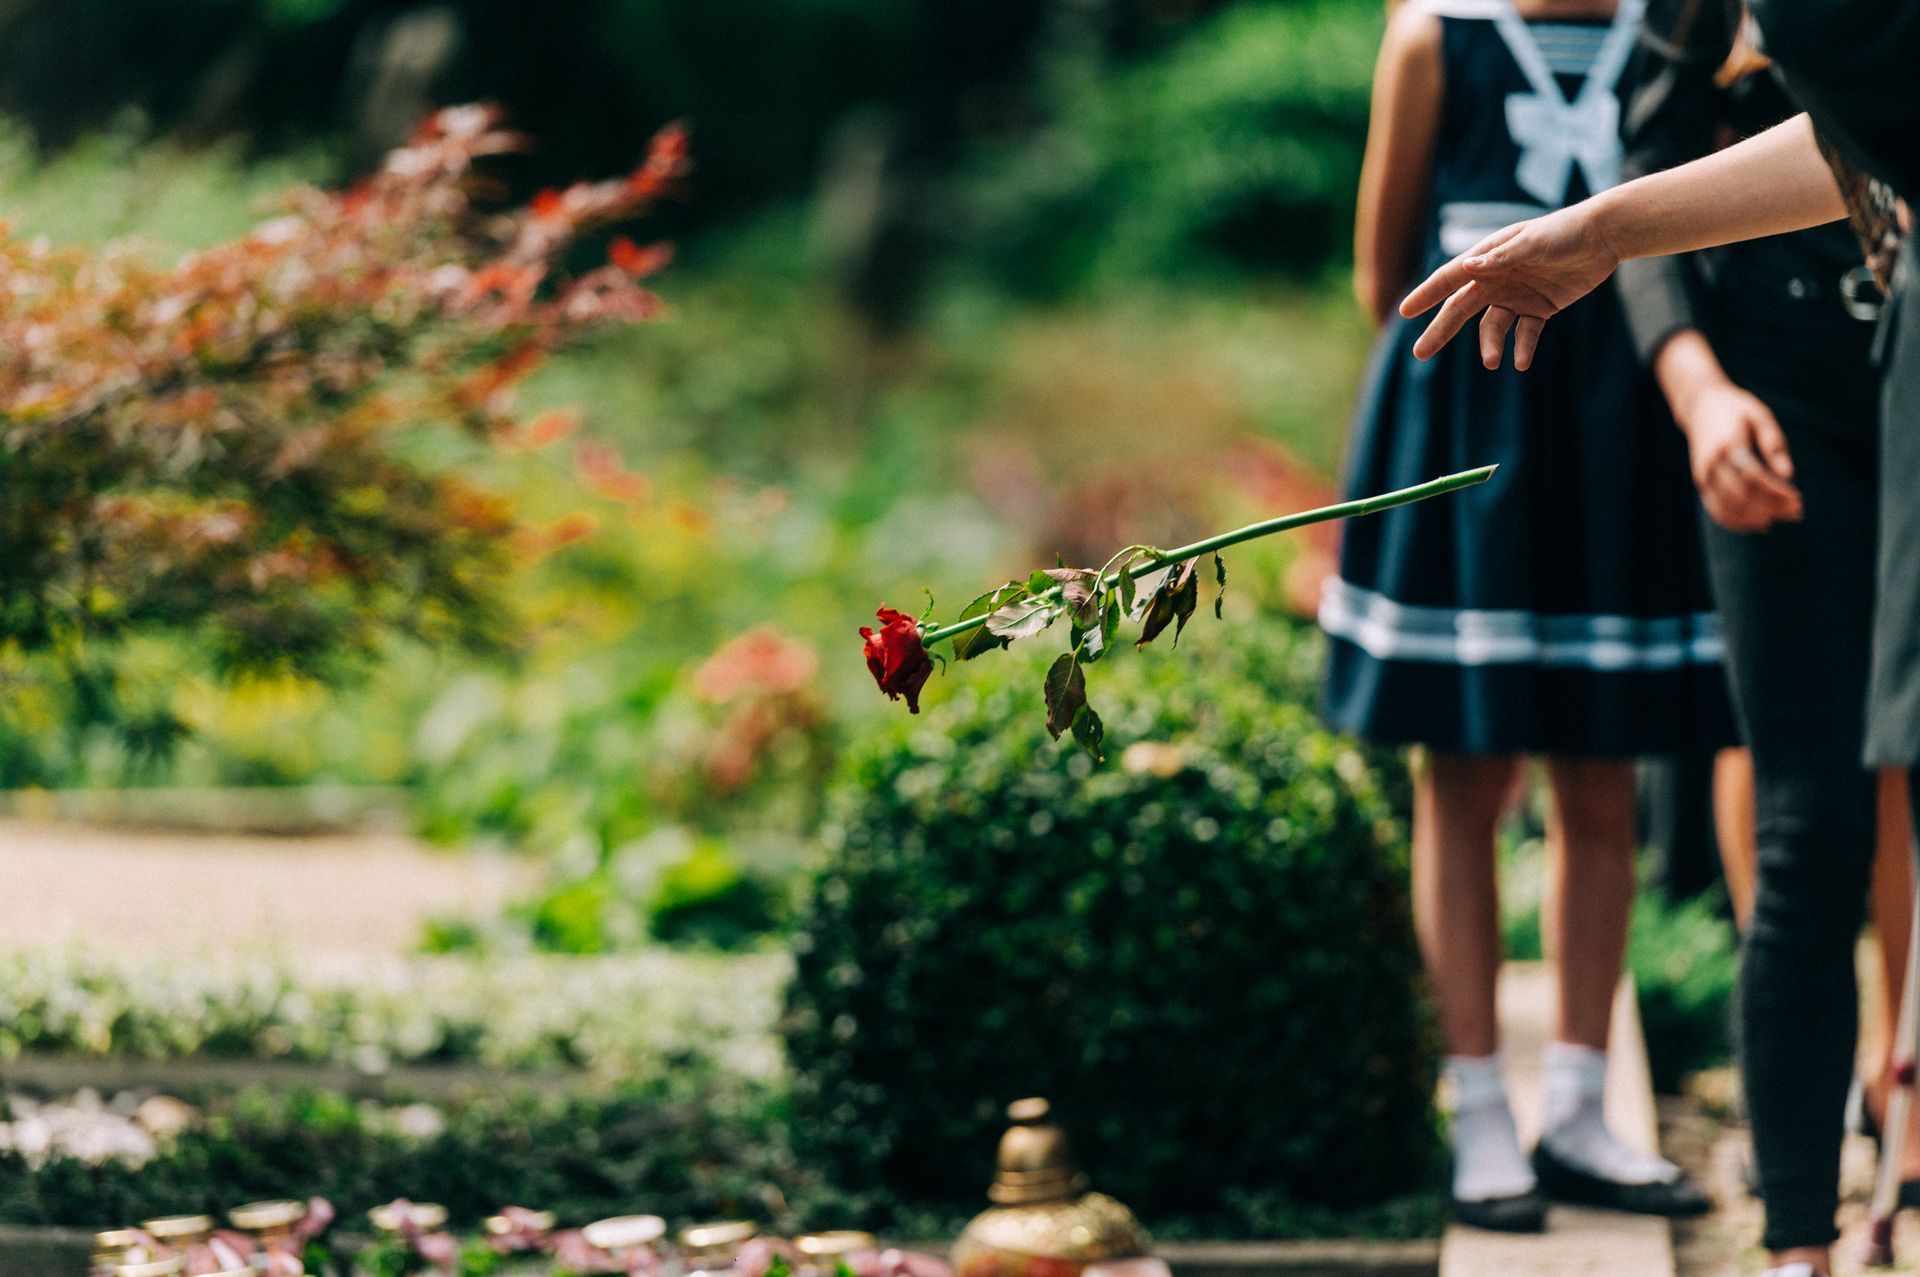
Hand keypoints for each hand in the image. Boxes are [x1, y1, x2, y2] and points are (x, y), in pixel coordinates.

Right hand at [1398, 203, 1622, 368]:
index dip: (1427, 294)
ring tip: (1493, 362)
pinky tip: (1521, 363)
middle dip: (1441, 330)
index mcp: (1489, 258)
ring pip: (1492, 326)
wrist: (1605, 236)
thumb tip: (1467, 267)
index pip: (1450, 278)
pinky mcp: (1540, 309)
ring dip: (1490, 344)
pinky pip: (1525, 334)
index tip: (1404, 312)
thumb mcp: (1533, 243)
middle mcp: (1497, 278)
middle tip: (1420, 352)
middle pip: (1462, 308)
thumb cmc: (1565, 232)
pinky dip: (1522, 348)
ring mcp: (1517, 295)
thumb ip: (1502, 257)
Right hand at [1677, 381, 1801, 532]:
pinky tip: (1760, 524)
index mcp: (1727, 444)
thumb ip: (1774, 444)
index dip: (1775, 492)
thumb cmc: (1736, 409)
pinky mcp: (1701, 484)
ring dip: (1756, 518)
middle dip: (1771, 507)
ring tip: (1782, 519)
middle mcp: (1711, 464)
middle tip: (1797, 512)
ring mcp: (1703, 476)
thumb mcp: (1760, 416)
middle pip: (1741, 495)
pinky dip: (1738, 522)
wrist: (1700, 407)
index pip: (1752, 477)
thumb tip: (1788, 475)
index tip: (1797, 498)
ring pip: (1728, 508)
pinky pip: (1717, 511)